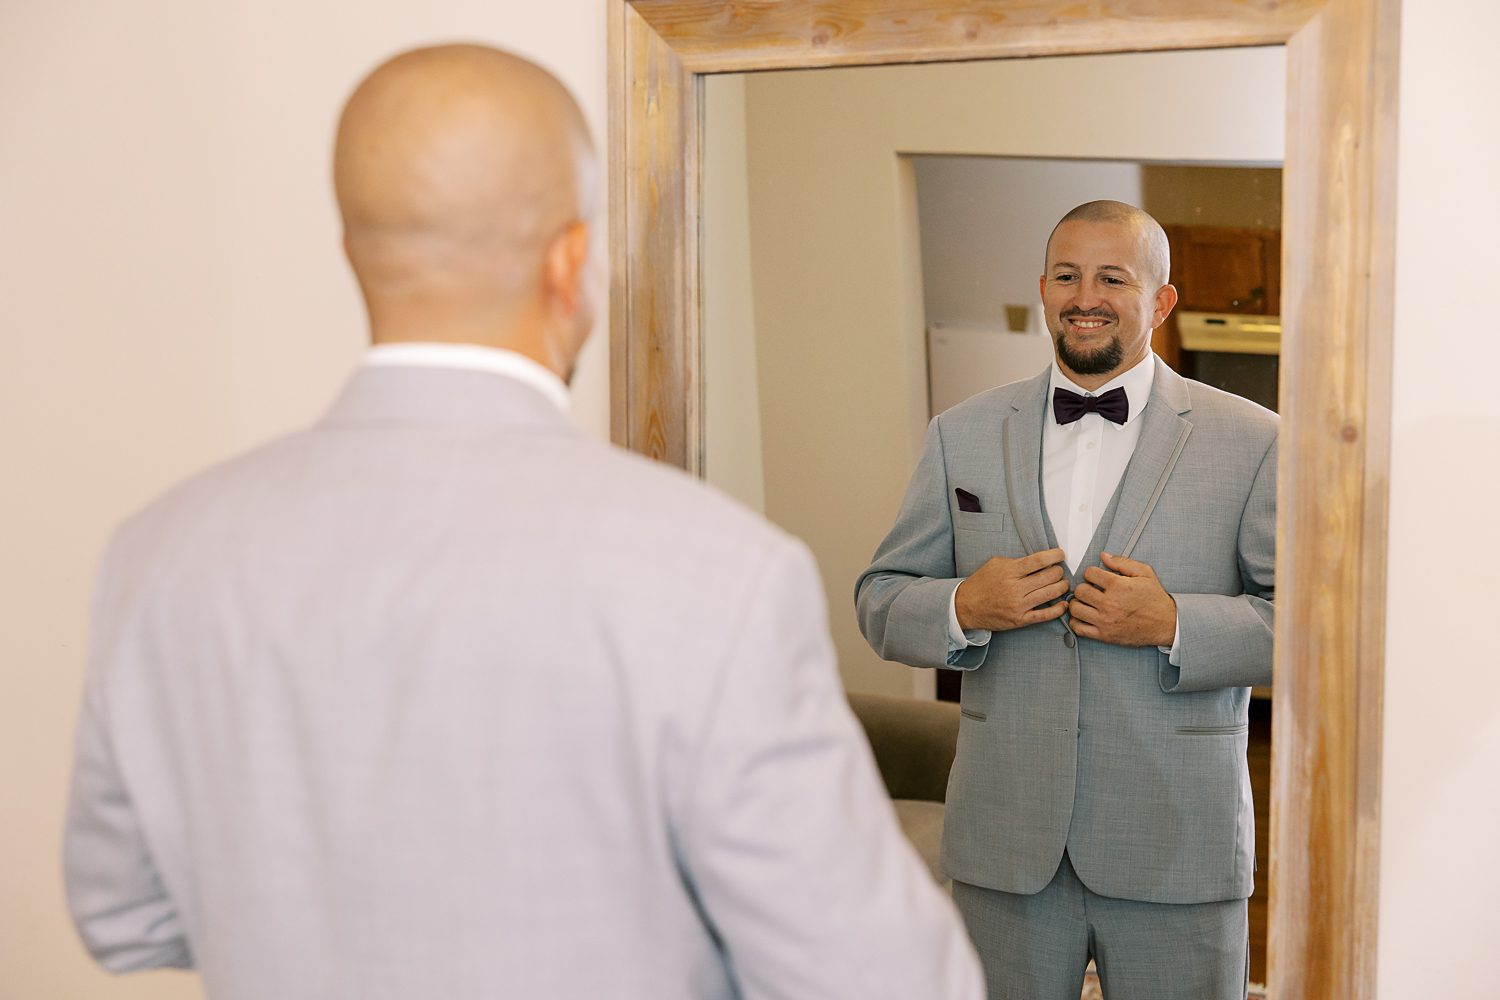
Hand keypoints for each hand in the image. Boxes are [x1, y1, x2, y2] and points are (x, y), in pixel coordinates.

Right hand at [955, 548, 1069, 632]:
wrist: (966, 606)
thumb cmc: (982, 583)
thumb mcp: (995, 564)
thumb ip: (1016, 561)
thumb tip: (1039, 561)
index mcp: (1009, 571)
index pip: (1039, 560)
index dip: (1054, 555)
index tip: (1060, 554)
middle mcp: (1015, 588)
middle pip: (1048, 577)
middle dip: (1058, 571)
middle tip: (1059, 570)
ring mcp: (1018, 605)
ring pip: (1050, 594)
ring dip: (1061, 587)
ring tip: (1063, 584)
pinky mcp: (1020, 619)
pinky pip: (1044, 615)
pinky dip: (1057, 609)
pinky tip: (1063, 604)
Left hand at [1068, 551, 1176, 646]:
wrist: (1166, 623)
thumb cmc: (1155, 599)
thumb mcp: (1144, 573)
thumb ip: (1122, 562)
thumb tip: (1104, 556)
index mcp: (1118, 586)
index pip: (1089, 573)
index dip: (1092, 573)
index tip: (1096, 577)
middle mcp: (1109, 603)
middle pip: (1080, 591)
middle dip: (1084, 587)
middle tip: (1091, 590)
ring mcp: (1105, 621)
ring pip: (1075, 609)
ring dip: (1078, 604)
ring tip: (1086, 603)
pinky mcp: (1104, 635)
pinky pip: (1078, 628)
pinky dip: (1076, 622)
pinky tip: (1084, 616)